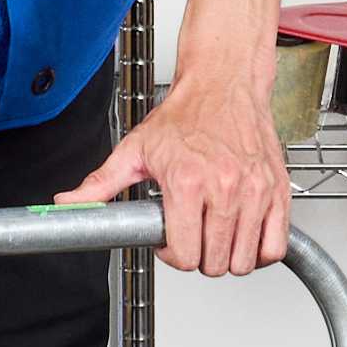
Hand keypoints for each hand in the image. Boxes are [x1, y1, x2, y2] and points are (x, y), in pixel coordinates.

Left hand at [53, 72, 289, 277]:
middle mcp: (225, 187)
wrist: (224, 84)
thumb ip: (101, 184)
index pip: (184, 253)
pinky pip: (276, 246)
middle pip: (215, 262)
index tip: (170, 241)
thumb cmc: (185, 115)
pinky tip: (243, 235)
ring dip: (228, 257)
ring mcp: (255, 190)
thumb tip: (68, 204)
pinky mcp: (278, 190)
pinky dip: (260, 251)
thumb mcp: (135, 149)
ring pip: (245, 260)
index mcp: (187, 181)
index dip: (171, 256)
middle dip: (199, 257)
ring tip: (215, 234)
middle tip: (192, 235)